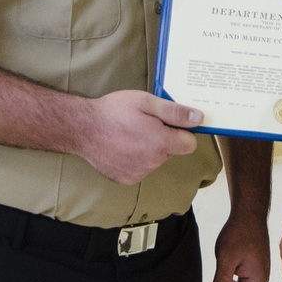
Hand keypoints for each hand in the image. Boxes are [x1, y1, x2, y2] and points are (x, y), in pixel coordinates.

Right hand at [78, 90, 202, 184]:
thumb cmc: (114, 111)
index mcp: (161, 143)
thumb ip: (175, 112)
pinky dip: (136, 158)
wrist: (82, 128)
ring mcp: (139, 173)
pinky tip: (122, 146)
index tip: (170, 122)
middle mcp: (153, 162)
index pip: (189, 143)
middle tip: (144, 123)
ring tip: (130, 133)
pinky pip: (141, 168)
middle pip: (171, 150)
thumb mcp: (146, 102)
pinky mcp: (127, 179)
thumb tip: (199, 118)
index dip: (182, 130)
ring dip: (149, 148)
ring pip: (156, 159)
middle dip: (164, 137)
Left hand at [210, 213, 269, 281]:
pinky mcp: (256, 266)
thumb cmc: (238, 232)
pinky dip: (235, 280)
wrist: (249, 213)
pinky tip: (228, 267)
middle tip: (219, 279)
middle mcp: (262, 279)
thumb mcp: (226, 258)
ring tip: (223, 271)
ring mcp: (260, 272)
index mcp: (258, 280)